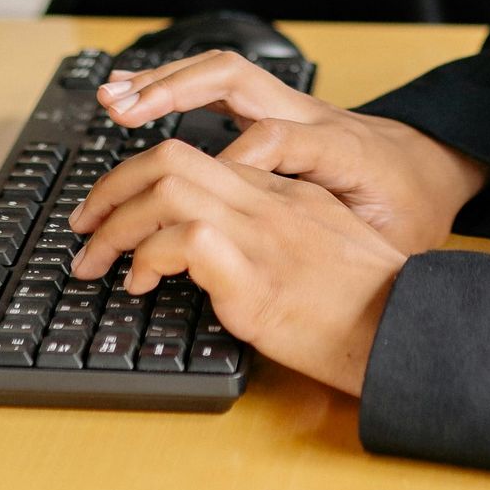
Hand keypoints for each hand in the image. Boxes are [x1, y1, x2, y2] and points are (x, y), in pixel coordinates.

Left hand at [68, 135, 404, 396]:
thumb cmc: (371, 306)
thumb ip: (279, 234)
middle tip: (84, 226)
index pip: (195, 160)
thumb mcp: (324, 248)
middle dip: (111, 187)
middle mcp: (267, 201)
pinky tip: (140, 284)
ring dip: (115, 222)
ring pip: (165, 189)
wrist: (406, 330)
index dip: (141, 180)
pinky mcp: (254, 276)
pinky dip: (147, 257)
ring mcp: (260, 234)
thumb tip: (222, 254)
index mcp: (282, 192)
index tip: (114, 213)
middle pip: (169, 158)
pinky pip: (182, 240)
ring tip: (96, 260)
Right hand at [81, 49, 489, 252]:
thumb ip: (352, 248)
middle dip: (176, 91)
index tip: (198, 194)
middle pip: (239, 79)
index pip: (279, 139)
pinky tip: (132, 91)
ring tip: (112, 98)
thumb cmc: (412, 208)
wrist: (434, 166)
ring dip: (164, 82)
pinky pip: (221, 82)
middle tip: (124, 112)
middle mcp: (311, 115)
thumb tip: (307, 275)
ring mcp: (292, 104)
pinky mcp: (278, 107)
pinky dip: (173, 84)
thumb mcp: (394, 239)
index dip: (237, 161)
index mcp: (341, 150)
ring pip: (223, 72)